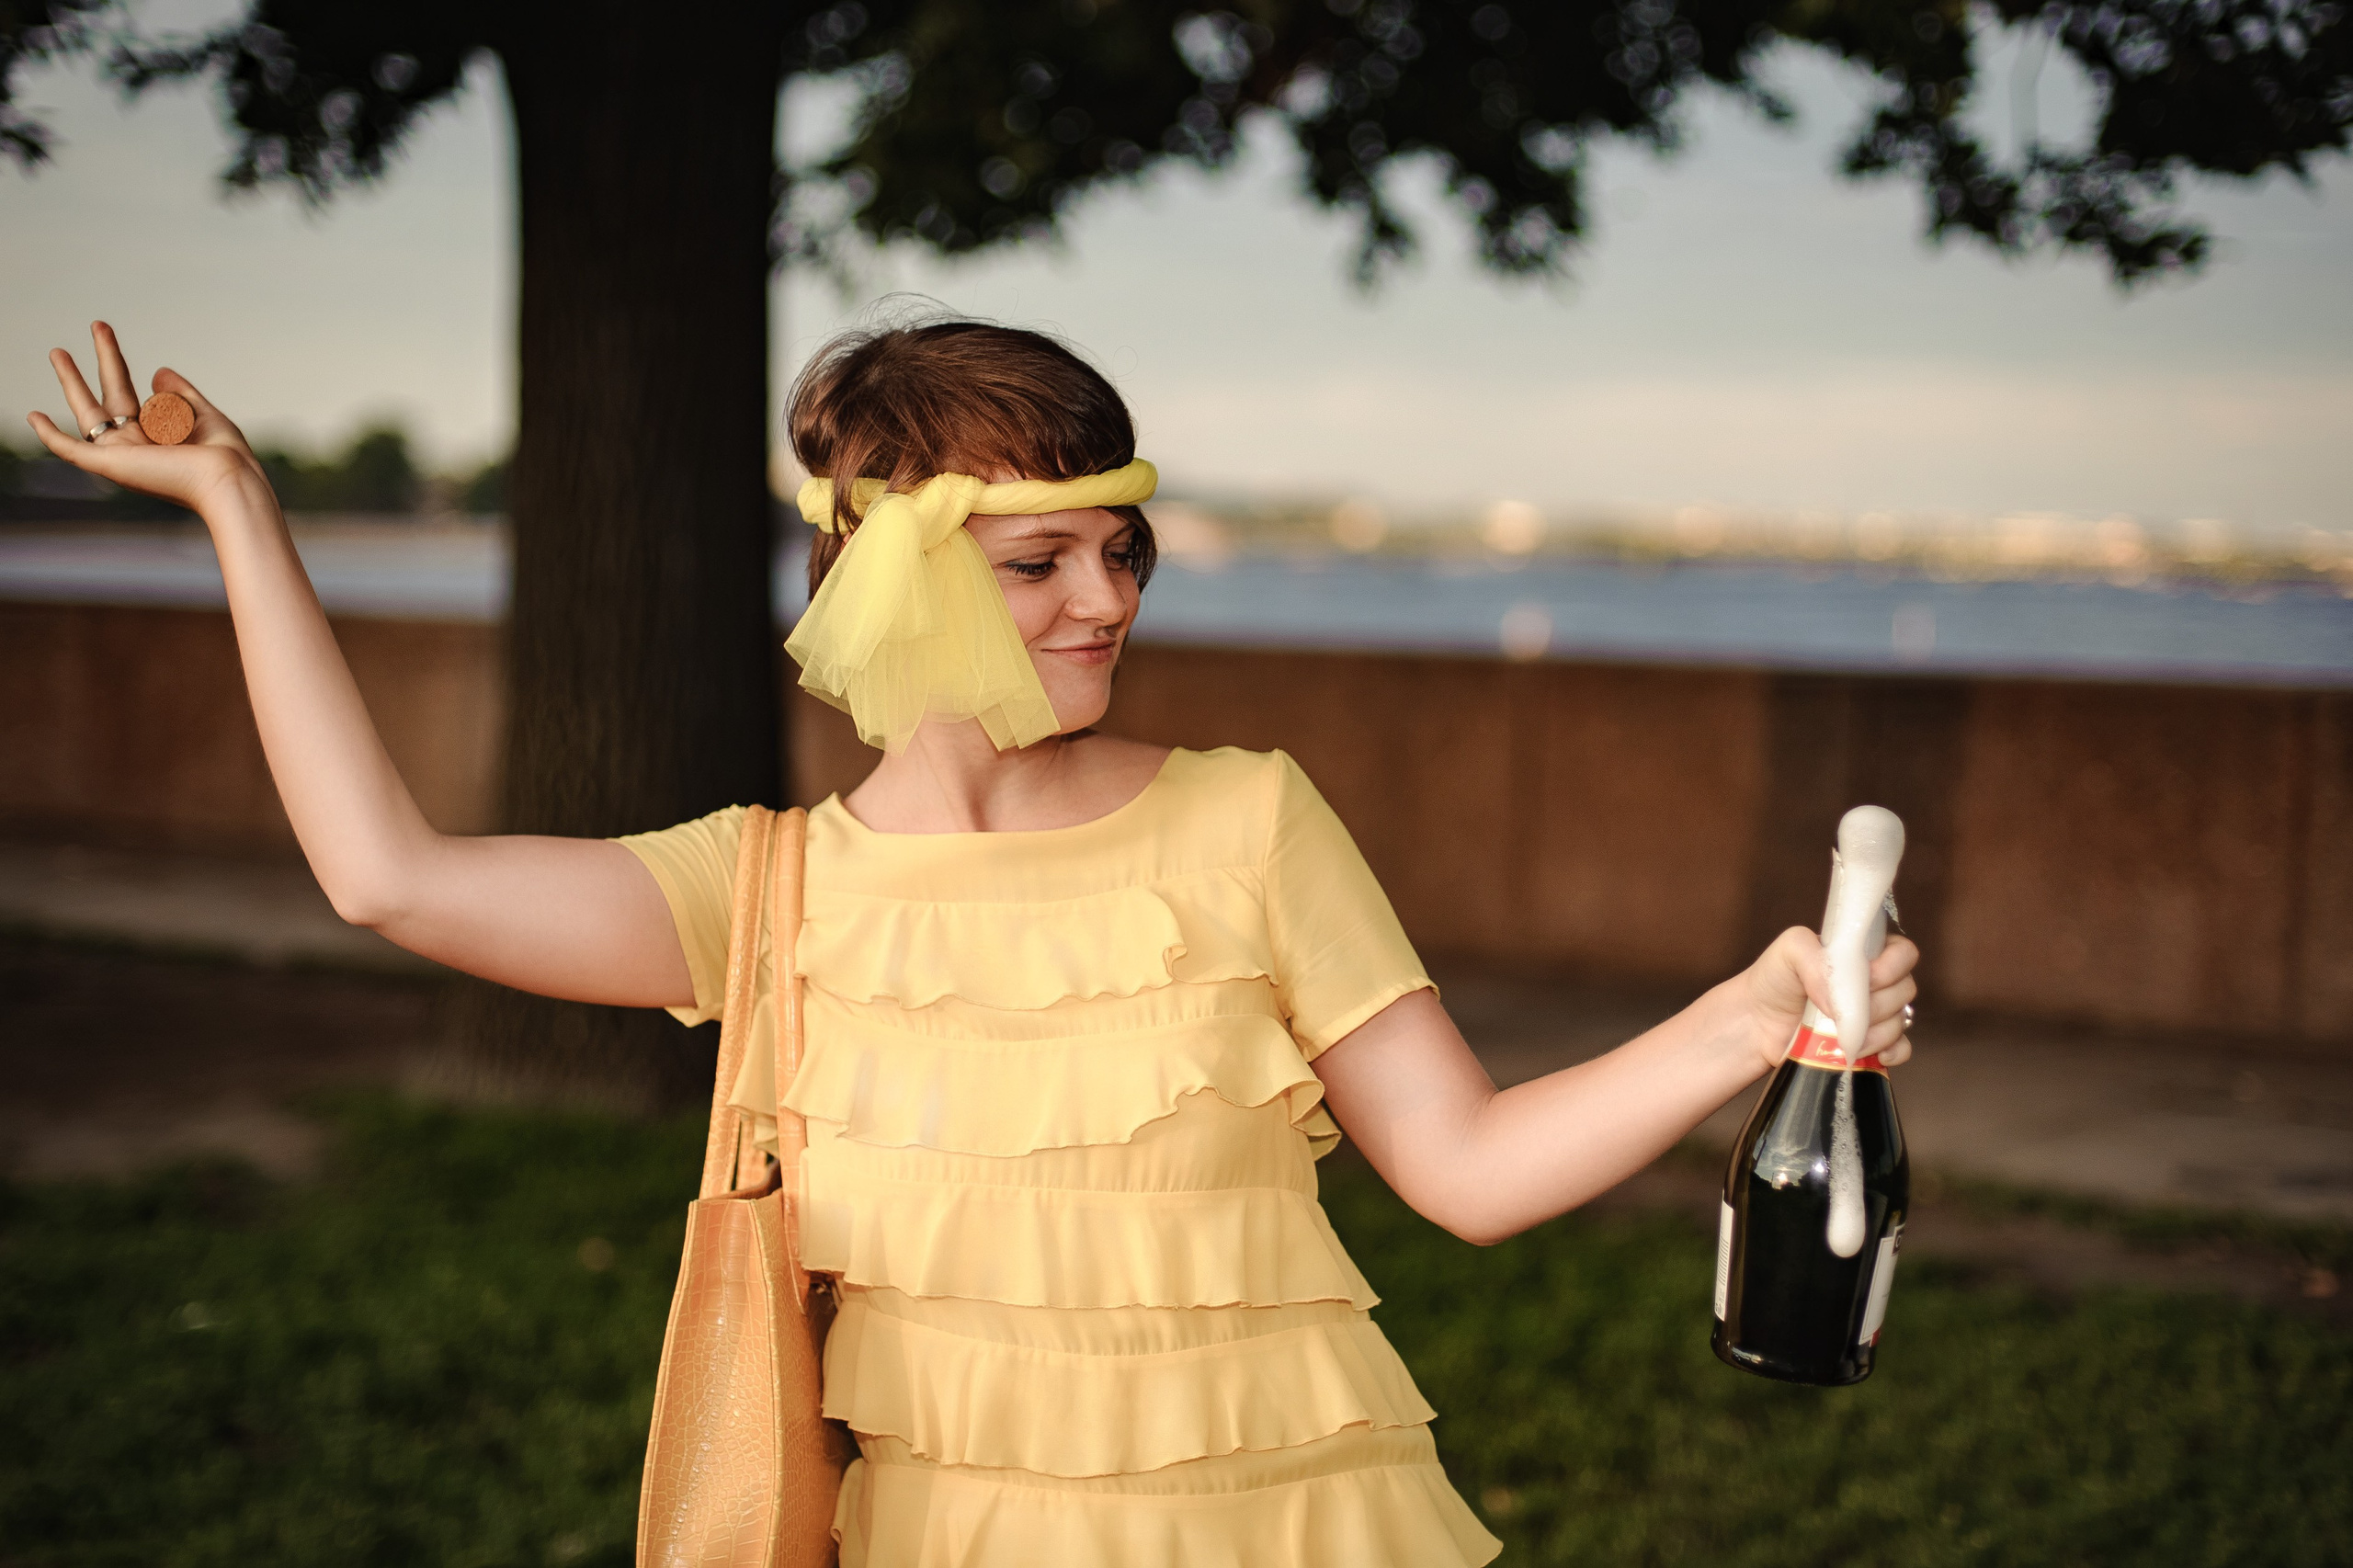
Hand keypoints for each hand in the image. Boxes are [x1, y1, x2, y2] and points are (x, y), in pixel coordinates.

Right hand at [25, 321, 268, 516]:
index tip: (105, 332)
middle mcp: (137, 443)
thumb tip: (158, 371)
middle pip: (111, 392)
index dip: (116, 361)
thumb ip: (181, 394)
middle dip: (103, 358)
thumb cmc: (225, 456)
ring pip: (87, 413)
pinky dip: (51, 435)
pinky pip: (72, 450)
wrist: (227, 478)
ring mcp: (122, 453)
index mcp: (158, 433)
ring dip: (71, 381)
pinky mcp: (110, 464)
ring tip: (57, 351)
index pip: (130, 392)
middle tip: (96, 324)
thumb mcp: (204, 415)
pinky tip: (34, 416)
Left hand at [1738, 926, 1917, 1072]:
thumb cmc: (1773, 980)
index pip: (1903, 953)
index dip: (1892, 966)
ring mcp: (1874, 1015)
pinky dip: (1892, 1052)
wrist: (1756, 1023)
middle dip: (1876, 1003)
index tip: (1868, 978)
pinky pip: (1901, 1049)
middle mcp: (1874, 982)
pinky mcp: (1870, 1044)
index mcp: (1862, 953)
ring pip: (1901, 1022)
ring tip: (1840, 1035)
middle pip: (1905, 990)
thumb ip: (1814, 957)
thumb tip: (1838, 998)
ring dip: (1876, 1031)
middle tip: (1840, 1010)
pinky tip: (1868, 1053)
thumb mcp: (1789, 950)